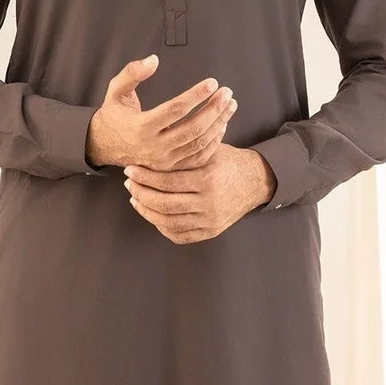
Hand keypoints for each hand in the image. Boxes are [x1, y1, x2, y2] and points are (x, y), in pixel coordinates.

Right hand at [85, 54, 235, 170]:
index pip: (175, 109)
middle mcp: (154, 146)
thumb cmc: (114, 114)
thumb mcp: (116, 90)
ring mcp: (163, 160)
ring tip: (229, 105)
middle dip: (214, 109)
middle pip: (192, 128)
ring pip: (198, 144)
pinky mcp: (170, 168)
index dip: (196, 95)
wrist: (103, 145)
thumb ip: (133, 72)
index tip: (212, 83)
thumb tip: (154, 60)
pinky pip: (197, 158)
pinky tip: (221, 125)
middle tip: (227, 93)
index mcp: (141, 126)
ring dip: (218, 123)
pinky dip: (213, 142)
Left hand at [124, 142, 275, 243]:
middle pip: (163, 204)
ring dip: (146, 211)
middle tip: (129, 185)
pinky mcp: (211, 232)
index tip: (131, 170)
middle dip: (140, 194)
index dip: (144, 177)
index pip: (166, 182)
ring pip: (168, 222)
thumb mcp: (209, 150)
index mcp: (207, 180)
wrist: (256, 180)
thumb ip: (182, 153)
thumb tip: (149, 149)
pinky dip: (162, 226)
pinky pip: (179, 235)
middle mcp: (208, 203)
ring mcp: (210, 220)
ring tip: (136, 199)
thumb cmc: (228, 161)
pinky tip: (152, 214)